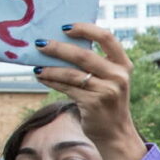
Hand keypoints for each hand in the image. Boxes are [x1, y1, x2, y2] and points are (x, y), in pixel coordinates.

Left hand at [34, 23, 142, 159]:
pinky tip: (41, 77)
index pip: (107, 38)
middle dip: (58, 48)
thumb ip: (96, 63)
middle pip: (84, 55)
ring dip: (50, 68)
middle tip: (40, 43)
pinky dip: (51, 81)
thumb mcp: (109, 79)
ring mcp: (107, 90)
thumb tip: (61, 42)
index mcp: (124, 64)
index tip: (65, 27)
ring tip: (36, 65)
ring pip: (71, 73)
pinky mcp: (94, 103)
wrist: (115, 132)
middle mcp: (119, 76)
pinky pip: (66, 88)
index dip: (86, 29)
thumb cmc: (107, 101)